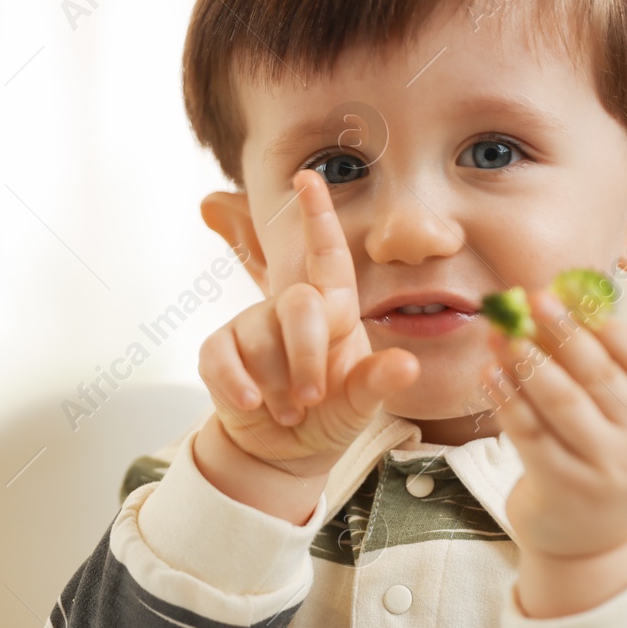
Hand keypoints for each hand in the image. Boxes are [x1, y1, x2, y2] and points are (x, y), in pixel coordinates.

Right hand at [198, 170, 420, 477]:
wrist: (284, 450)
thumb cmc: (329, 415)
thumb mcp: (360, 404)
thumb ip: (377, 384)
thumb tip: (407, 365)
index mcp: (334, 309)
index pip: (327, 254)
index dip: (317, 215)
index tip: (308, 177)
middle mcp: (292, 307)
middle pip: (298, 305)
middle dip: (306, 356)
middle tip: (311, 398)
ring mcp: (252, 326)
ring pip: (260, 338)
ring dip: (277, 385)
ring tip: (289, 410)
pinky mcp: (219, 351)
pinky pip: (223, 358)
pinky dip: (238, 386)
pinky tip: (252, 404)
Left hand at [485, 288, 626, 573]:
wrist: (591, 543)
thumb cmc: (598, 464)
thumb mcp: (617, 422)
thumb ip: (596, 372)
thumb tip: (555, 306)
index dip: (608, 325)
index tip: (573, 294)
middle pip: (599, 376)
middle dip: (563, 332)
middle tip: (532, 298)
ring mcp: (603, 468)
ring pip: (563, 403)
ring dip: (529, 362)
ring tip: (502, 332)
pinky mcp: (562, 486)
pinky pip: (529, 433)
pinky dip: (506, 399)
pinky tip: (488, 373)